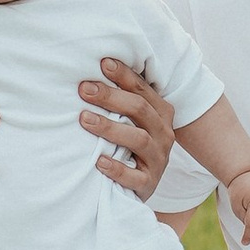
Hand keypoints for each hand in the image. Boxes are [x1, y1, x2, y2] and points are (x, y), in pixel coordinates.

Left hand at [81, 56, 173, 199]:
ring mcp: (158, 160)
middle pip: (140, 109)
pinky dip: (116, 168)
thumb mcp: (131, 121)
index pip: (143, 89)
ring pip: (139, 139)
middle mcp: (164, 134)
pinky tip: (98, 161)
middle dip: (111, 97)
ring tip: (85, 119)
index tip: (102, 63)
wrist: (139, 186)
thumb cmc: (129, 145)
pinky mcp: (148, 184)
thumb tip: (94, 69)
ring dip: (110, 128)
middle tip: (85, 89)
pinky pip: (134, 177)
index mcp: (161, 114)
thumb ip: (121, 100)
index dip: (123, 75)